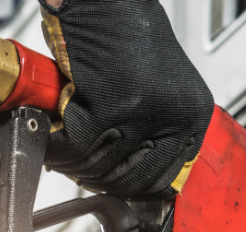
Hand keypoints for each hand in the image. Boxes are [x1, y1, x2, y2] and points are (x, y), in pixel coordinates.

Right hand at [38, 0, 214, 198]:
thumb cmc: (125, 31)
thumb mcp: (159, 87)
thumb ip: (154, 129)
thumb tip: (133, 169)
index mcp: (192, 117)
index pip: (161, 179)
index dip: (128, 186)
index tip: (108, 182)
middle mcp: (173, 117)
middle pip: (126, 179)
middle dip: (95, 176)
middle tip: (78, 162)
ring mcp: (141, 114)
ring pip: (96, 166)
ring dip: (72, 161)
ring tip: (63, 144)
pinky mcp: (106, 107)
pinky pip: (71, 148)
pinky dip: (54, 146)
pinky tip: (53, 132)